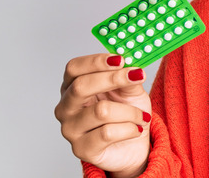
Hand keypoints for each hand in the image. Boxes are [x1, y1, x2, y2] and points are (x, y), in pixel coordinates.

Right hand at [55, 54, 151, 176]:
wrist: (132, 145)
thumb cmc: (126, 113)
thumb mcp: (130, 90)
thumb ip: (128, 77)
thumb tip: (131, 66)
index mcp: (72, 86)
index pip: (74, 68)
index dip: (96, 61)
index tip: (121, 58)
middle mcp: (66, 107)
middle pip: (80, 86)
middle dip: (113, 79)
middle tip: (138, 76)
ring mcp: (70, 129)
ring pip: (101, 111)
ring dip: (130, 111)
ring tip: (142, 116)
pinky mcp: (81, 149)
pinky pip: (108, 133)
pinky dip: (130, 128)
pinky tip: (137, 129)